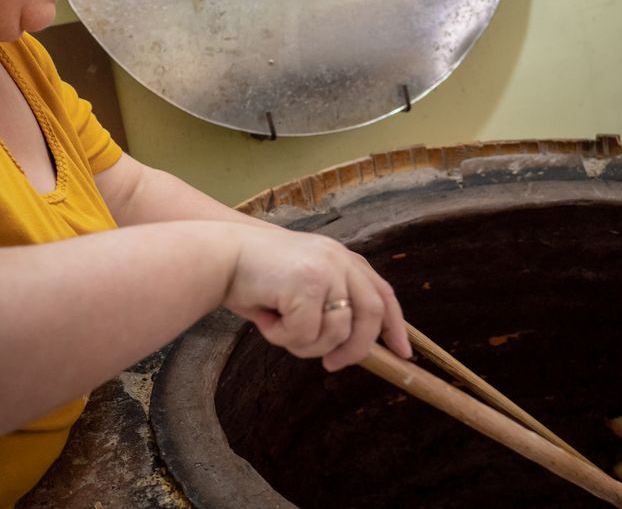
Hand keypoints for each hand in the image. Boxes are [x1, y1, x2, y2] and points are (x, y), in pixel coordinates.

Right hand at [222, 224, 411, 370]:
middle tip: (332, 366)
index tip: (403, 354)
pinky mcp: (308, 282)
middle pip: (371, 316)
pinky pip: (305, 333)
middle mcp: (340, 259)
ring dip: (305, 344)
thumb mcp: (301, 286)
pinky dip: (282, 337)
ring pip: (337, 331)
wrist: (218, 255)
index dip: (395, 326)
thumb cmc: (254, 277)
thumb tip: (349, 349)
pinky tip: (266, 319)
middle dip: (354, 349)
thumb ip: (328, 306)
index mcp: (343, 259)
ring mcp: (326, 269)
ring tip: (279, 327)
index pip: (382, 294)